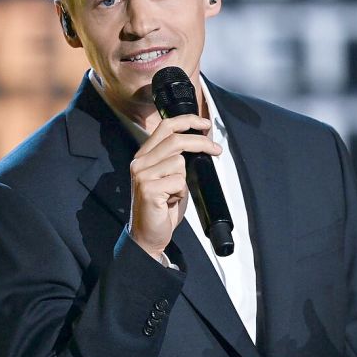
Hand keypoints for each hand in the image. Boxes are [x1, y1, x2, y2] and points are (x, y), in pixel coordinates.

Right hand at [129, 115, 221, 258]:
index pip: (165, 127)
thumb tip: (200, 143)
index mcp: (144, 156)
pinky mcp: (148, 189)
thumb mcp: (168, 177)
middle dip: (201, 143)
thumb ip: (176, 158)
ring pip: (180, 162)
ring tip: (175, 192)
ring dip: (185, 179)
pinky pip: (178, 181)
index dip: (187, 121)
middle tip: (216, 150)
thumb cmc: (162, 208)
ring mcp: (142, 175)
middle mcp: (140, 162)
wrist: (148, 235)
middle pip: (176, 140)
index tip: (204, 124)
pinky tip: (171, 201)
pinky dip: (181, 192)